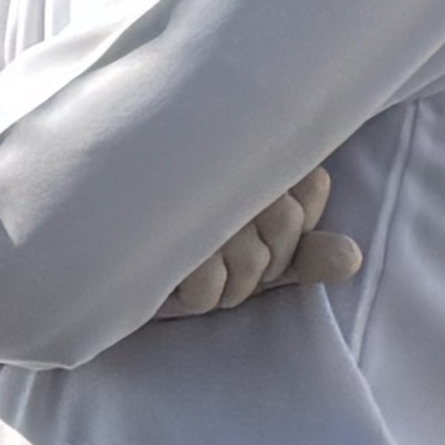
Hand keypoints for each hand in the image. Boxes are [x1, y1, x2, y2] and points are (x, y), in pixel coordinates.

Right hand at [155, 166, 362, 319]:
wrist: (93, 262)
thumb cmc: (177, 252)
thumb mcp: (250, 257)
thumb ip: (303, 256)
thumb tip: (351, 259)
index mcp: (240, 149)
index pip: (311, 186)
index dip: (298, 228)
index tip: (265, 242)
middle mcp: (214, 161)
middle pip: (285, 221)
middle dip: (265, 264)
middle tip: (227, 267)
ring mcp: (182, 191)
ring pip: (252, 256)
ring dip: (231, 285)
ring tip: (197, 273)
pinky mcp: (152, 228)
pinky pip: (209, 278)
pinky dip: (199, 294)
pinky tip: (172, 281)